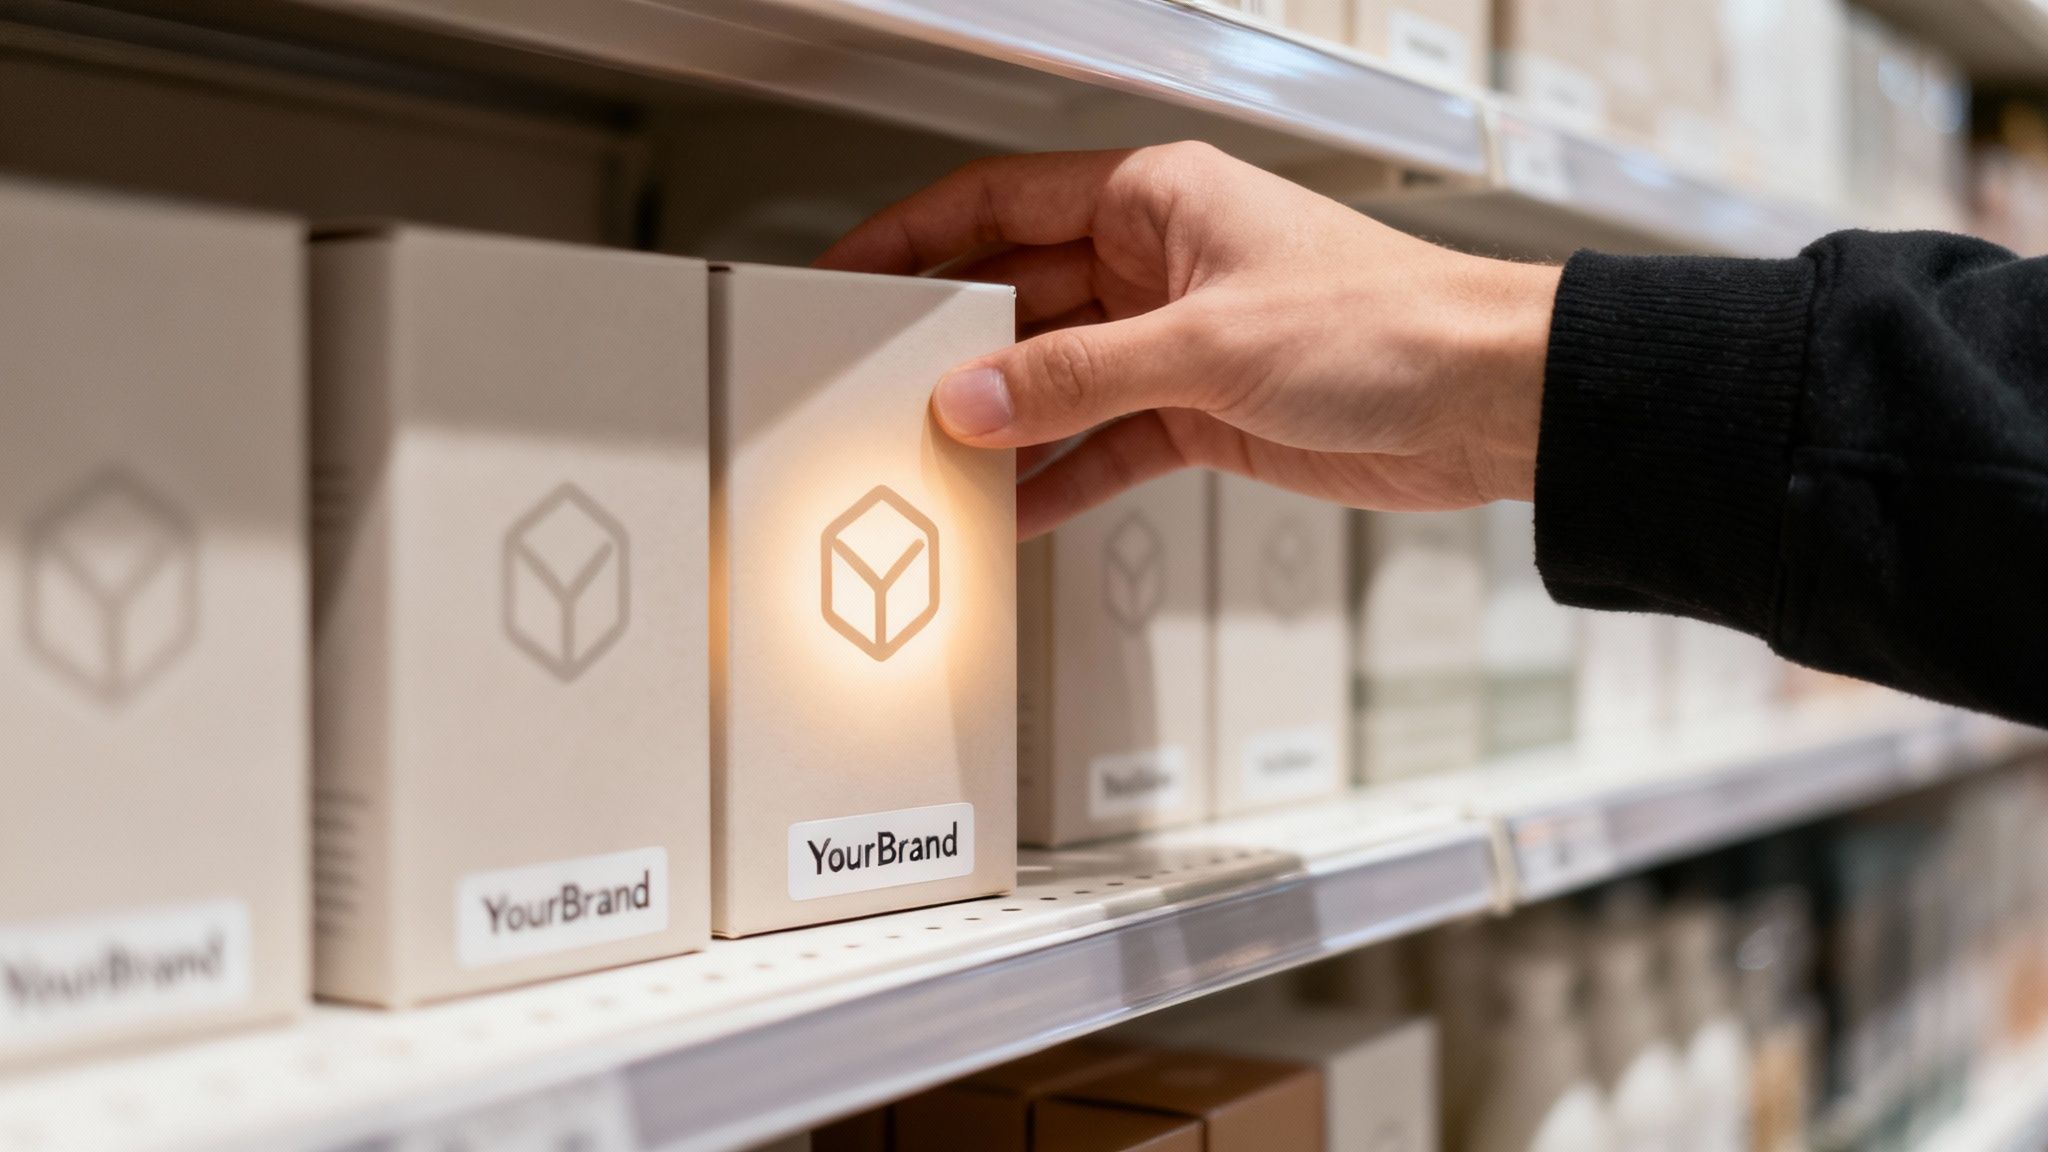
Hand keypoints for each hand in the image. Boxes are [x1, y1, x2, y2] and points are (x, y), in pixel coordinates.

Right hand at [816, 142, 1559, 538]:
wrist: (1488, 401)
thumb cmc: (1389, 322)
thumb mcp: (1205, 344)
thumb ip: (1076, 378)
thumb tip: (972, 398)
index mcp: (1156, 198)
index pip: (1001, 203)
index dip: (917, 237)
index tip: (853, 276)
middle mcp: (1160, 263)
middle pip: (1021, 300)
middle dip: (954, 349)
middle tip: (878, 393)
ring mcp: (1179, 341)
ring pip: (1060, 381)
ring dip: (1005, 425)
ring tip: (934, 465)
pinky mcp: (1205, 412)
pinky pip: (1108, 442)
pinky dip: (1064, 476)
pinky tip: (1015, 510)